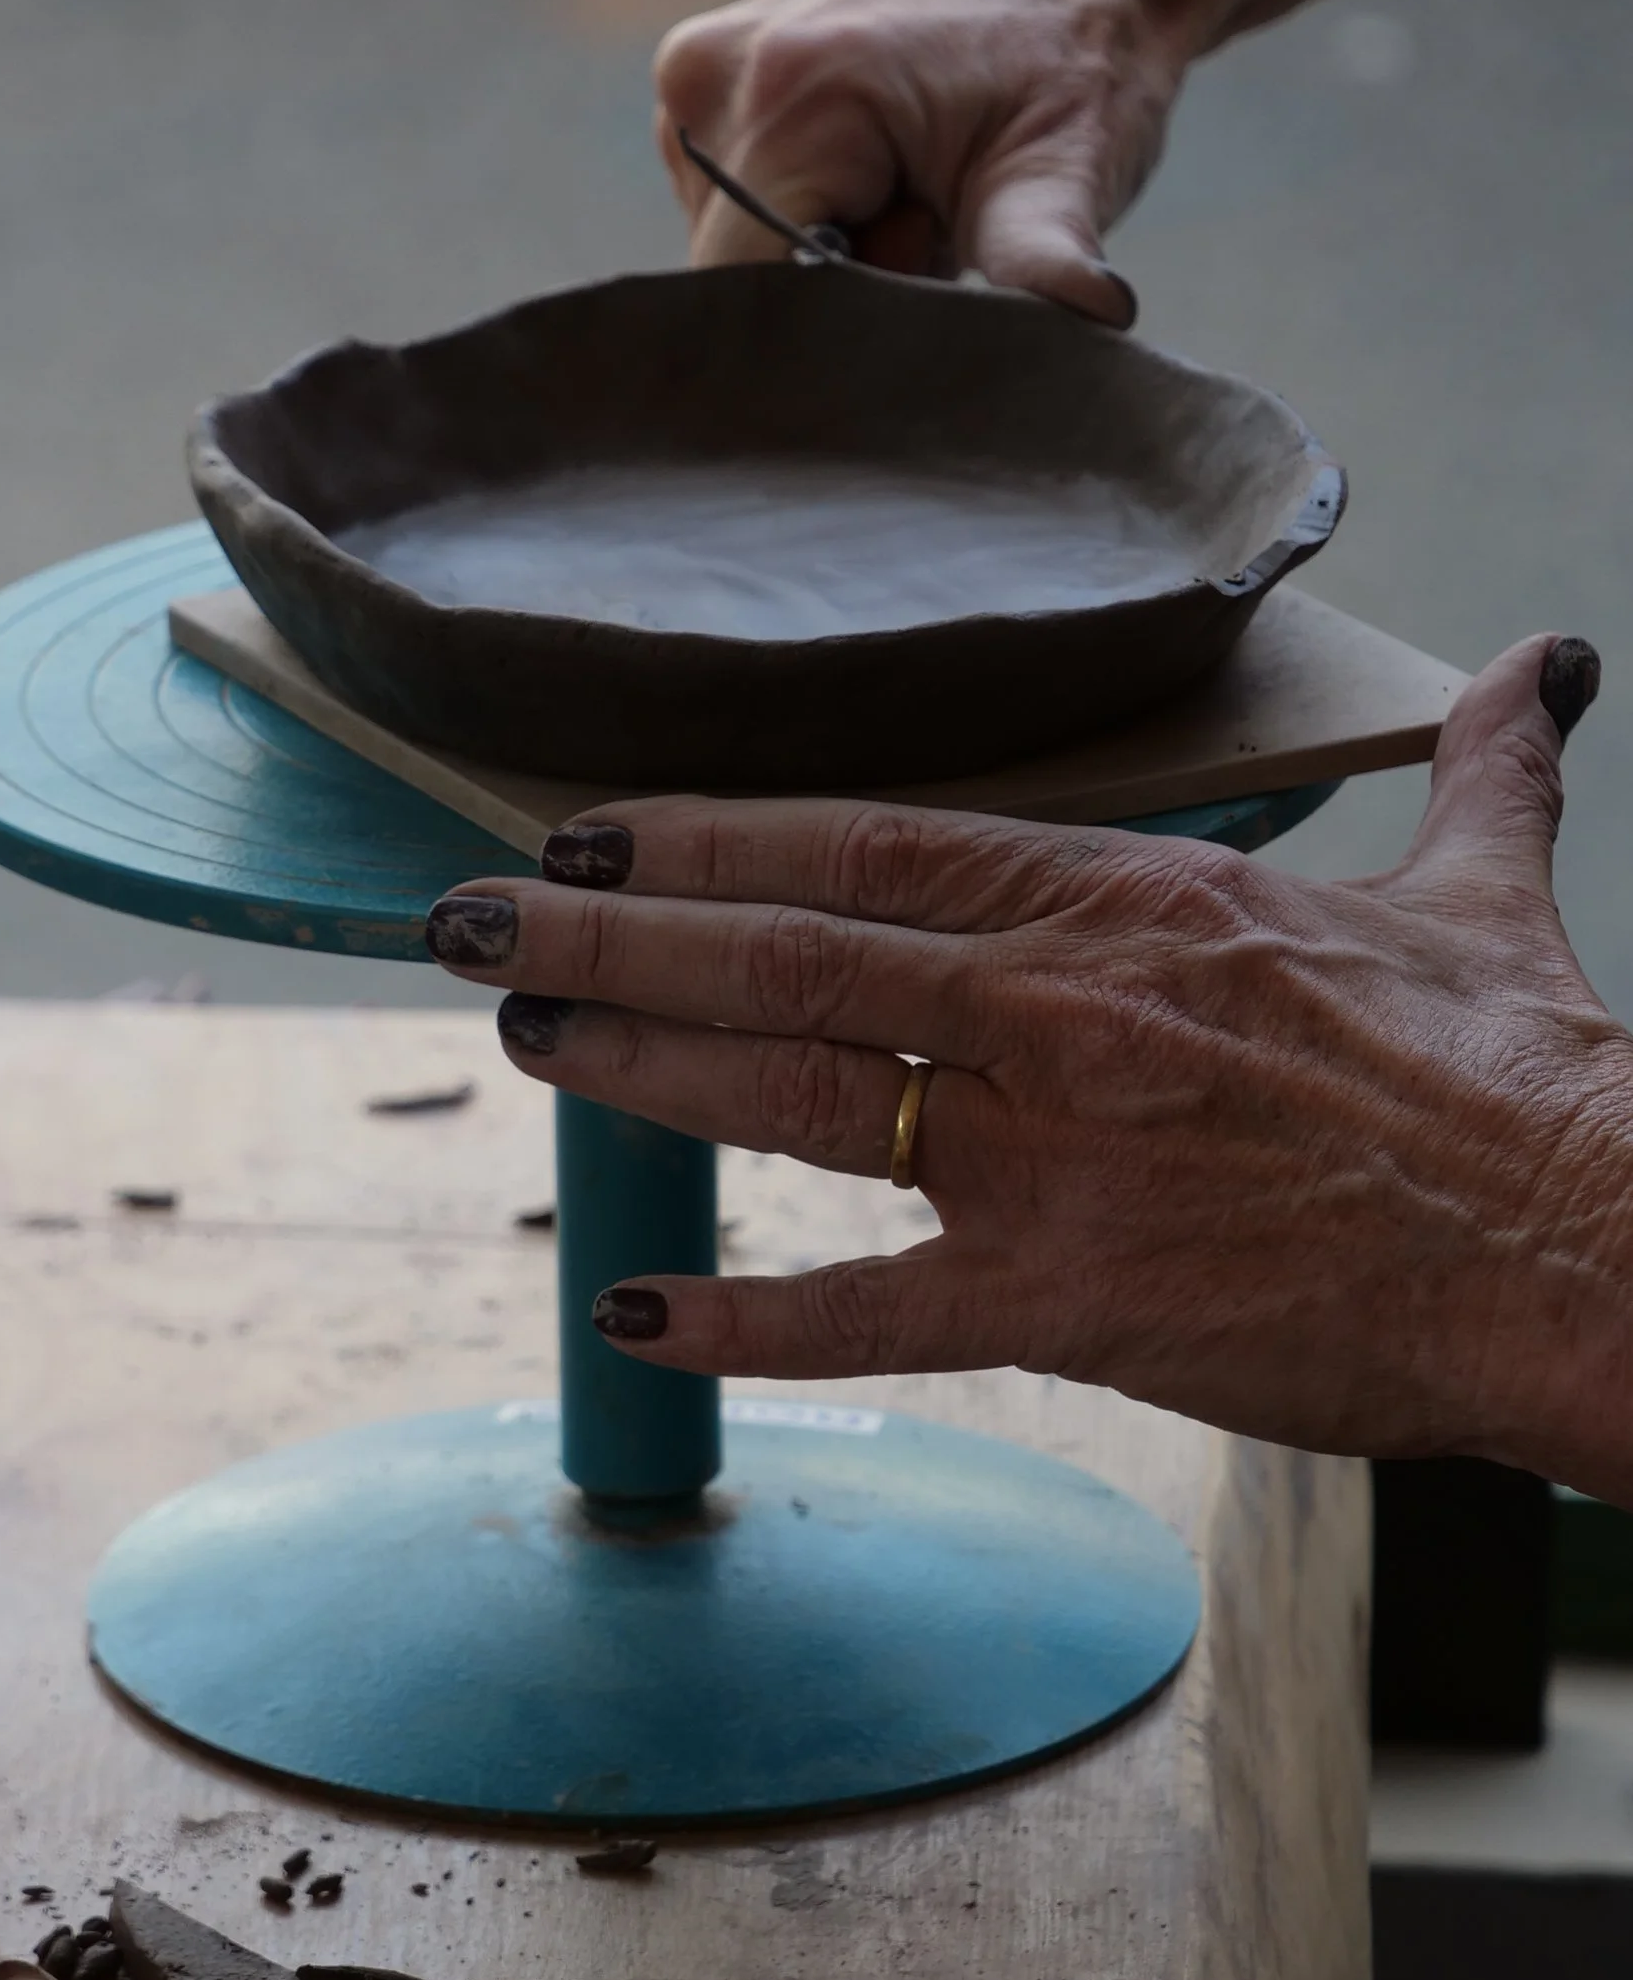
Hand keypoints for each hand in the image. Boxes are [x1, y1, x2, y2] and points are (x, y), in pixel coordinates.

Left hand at [422, 637, 1632, 1500]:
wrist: (1593, 1251)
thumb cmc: (1535, 1079)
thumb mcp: (1486, 891)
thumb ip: (1480, 767)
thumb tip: (1551, 663)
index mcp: (1131, 903)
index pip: (866, 842)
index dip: (705, 833)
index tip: (584, 822)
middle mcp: (1062, 1007)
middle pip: (784, 949)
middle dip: (605, 929)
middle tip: (461, 919)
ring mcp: (1055, 1153)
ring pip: (793, 1088)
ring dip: (635, 1057)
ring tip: (517, 1031)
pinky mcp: (1073, 1303)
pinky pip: (867, 1310)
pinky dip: (740, 1317)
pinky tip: (628, 1306)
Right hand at [651, 0, 1184, 319]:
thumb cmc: (1078, 50)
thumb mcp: (1069, 167)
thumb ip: (1043, 262)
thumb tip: (1093, 319)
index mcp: (794, 96)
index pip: (749, 294)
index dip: (824, 338)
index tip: (915, 292)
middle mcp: (717, 77)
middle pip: (738, 276)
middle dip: (834, 284)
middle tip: (935, 223)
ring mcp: (697, 75)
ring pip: (735, 245)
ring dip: (819, 252)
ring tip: (912, 189)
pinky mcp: (700, 80)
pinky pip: (732, 201)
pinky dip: (804, 210)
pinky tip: (875, 168)